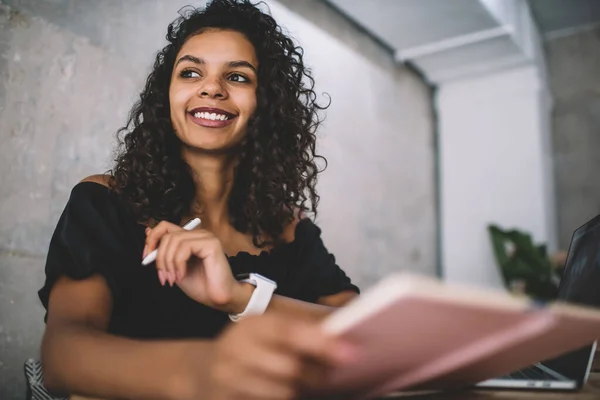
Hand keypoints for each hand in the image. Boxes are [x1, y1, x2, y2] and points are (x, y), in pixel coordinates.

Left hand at [144, 221, 251, 311]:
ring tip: (173, 278)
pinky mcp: (211, 243)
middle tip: (163, 276)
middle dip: (160, 258)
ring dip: (169, 263)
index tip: (146, 258)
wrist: (218, 298)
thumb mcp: (174, 267)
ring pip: (174, 240)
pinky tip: (182, 275)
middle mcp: (198, 234)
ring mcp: (206, 237)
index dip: (151, 239)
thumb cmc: (201, 285)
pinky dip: (179, 263)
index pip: (164, 226)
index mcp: (189, 238)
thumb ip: (163, 251)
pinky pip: (185, 247)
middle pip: (167, 235)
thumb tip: (148, 232)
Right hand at [178, 312, 358, 399]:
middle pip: (289, 367)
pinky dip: (276, 399)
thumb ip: (302, 331)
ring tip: (289, 381)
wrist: (205, 373)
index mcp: (253, 325)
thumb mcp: (268, 331)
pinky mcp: (224, 399)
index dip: (321, 342)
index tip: (350, 353)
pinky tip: (272, 391)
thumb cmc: (250, 350)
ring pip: (281, 392)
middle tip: (324, 374)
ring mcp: (227, 377)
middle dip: (313, 374)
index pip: (290, 331)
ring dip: (294, 390)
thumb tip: (342, 336)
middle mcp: (237, 348)